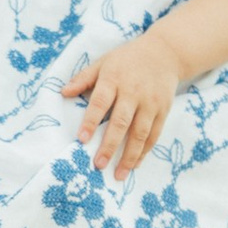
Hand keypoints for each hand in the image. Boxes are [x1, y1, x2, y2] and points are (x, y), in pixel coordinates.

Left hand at [63, 32, 178, 179]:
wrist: (165, 52)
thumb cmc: (127, 59)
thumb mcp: (104, 62)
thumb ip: (83, 78)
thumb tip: (62, 92)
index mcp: (114, 79)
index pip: (101, 102)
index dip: (91, 121)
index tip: (81, 140)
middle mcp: (133, 92)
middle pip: (121, 122)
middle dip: (110, 145)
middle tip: (98, 165)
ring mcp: (150, 103)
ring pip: (140, 133)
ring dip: (129, 156)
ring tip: (118, 175)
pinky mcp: (163, 110)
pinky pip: (154, 134)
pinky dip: (144, 151)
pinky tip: (134, 165)